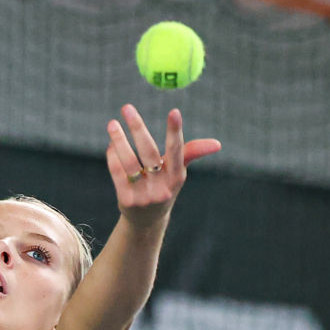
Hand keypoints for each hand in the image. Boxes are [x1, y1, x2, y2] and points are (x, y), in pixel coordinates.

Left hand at [105, 104, 220, 227]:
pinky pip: (117, 172)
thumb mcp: (178, 173)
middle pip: (149, 152)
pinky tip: (112, 143)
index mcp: (177, 177)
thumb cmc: (164, 187)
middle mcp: (162, 186)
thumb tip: (217, 144)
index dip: (176, 131)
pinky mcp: (126, 200)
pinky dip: (113, 156)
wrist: (147, 221)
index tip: (174, 111)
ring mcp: (143, 195)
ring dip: (119, 140)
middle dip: (138, 128)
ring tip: (112, 123)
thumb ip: (191, 153)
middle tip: (127, 107)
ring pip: (128, 162)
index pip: (178, 150)